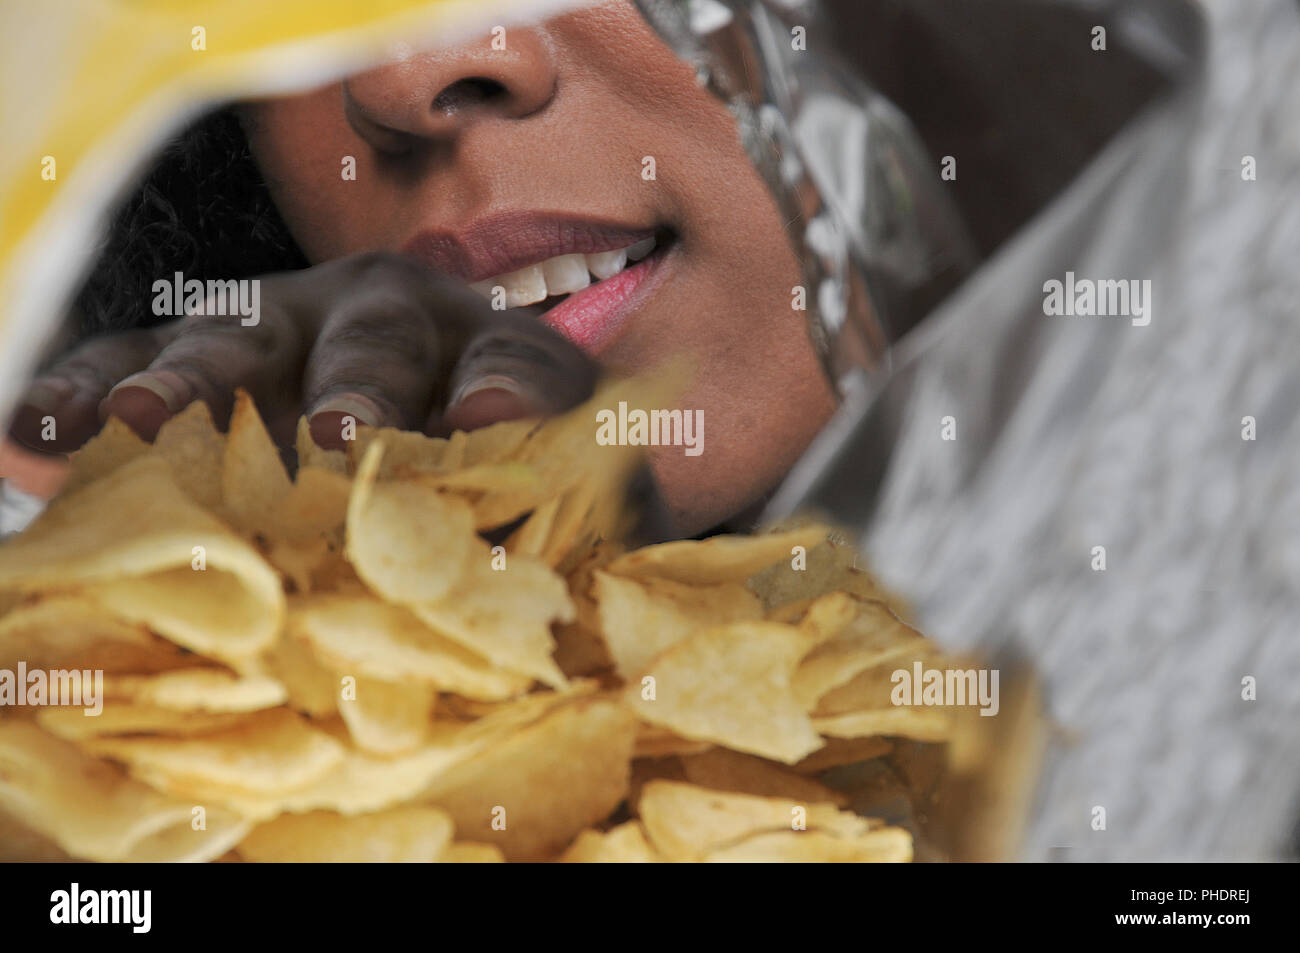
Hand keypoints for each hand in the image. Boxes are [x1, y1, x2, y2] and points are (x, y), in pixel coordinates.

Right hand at [8, 253, 597, 453]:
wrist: (413, 425)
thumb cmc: (488, 469)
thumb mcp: (549, 483)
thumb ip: (556, 503)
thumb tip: (528, 557)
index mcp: (492, 345)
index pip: (518, 359)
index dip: (509, 388)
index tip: (490, 416)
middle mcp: (389, 316)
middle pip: (374, 341)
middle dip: (353, 387)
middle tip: (333, 434)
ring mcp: (286, 327)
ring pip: (240, 337)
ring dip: (198, 379)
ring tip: (148, 419)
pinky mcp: (199, 356)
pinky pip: (134, 361)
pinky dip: (90, 392)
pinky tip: (41, 431)